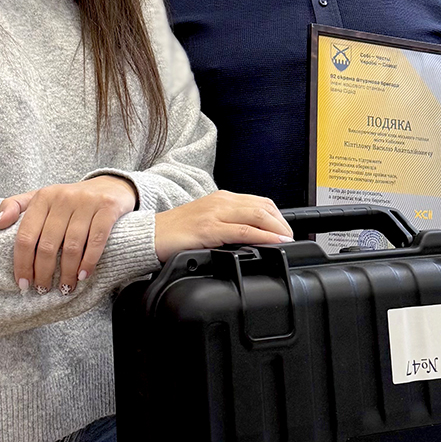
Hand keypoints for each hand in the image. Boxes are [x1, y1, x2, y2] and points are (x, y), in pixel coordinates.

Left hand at [0, 176, 137, 293]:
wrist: (111, 186)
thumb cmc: (71, 200)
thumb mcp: (42, 198)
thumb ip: (16, 206)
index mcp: (43, 197)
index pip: (26, 236)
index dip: (22, 263)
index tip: (23, 284)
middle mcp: (63, 198)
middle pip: (48, 245)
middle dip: (43, 273)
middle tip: (43, 289)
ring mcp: (87, 203)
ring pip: (72, 246)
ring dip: (67, 273)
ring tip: (64, 287)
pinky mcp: (108, 209)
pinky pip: (96, 241)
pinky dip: (89, 262)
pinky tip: (83, 275)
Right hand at [153, 191, 292, 261]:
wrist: (149, 236)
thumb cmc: (175, 232)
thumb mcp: (207, 222)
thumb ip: (227, 225)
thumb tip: (253, 238)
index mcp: (222, 199)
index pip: (260, 202)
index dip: (278, 217)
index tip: (287, 231)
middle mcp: (220, 202)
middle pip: (263, 207)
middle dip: (283, 223)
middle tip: (290, 238)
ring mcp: (214, 214)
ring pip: (257, 215)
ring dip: (277, 229)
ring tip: (287, 240)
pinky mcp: (208, 229)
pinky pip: (243, 230)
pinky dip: (263, 236)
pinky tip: (273, 242)